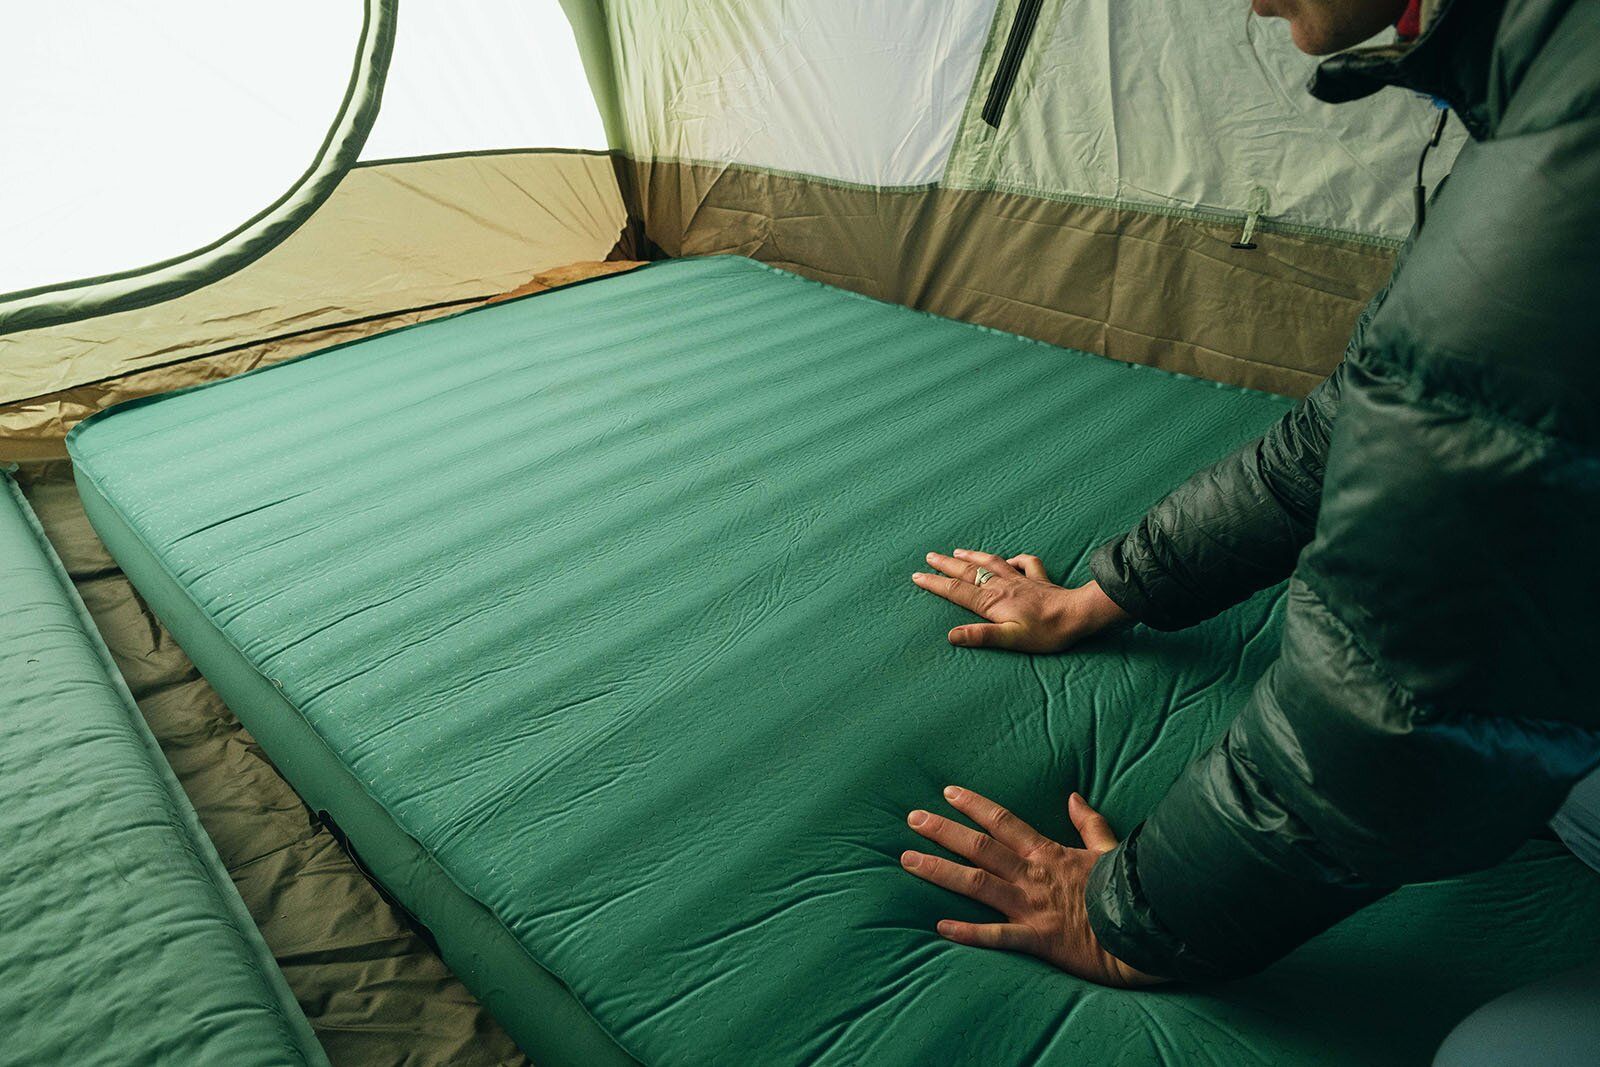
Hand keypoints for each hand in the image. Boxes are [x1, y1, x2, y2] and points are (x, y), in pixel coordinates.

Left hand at [900, 785, 1163, 988]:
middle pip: (980, 847)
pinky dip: (968, 932)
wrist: (1148, 931)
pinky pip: (997, 936)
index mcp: (1048, 853)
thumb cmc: (1130, 891)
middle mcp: (1033, 875)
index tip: (946, 792)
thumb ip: (1088, 823)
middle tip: (911, 819)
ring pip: (976, 885)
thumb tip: (1074, 796)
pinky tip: (940, 927)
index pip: (1003, 821)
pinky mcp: (1038, 940)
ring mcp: (1032, 907)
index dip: (973, 805)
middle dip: (943, 832)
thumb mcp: (1109, 848)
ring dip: (940, 872)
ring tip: (907, 861)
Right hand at [911, 549, 1129, 651]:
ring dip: (972, 557)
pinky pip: (1024, 563)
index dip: (935, 583)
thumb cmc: (1045, 632)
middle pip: (969, 572)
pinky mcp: (1038, 580)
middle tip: (929, 556)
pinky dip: (1014, 559)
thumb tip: (951, 635)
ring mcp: (1020, 580)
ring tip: (957, 551)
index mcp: (992, 601)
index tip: (917, 576)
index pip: (957, 590)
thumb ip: (980, 636)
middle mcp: (1002, 586)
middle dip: (946, 565)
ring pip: (991, 563)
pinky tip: (1011, 559)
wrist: (1077, 615)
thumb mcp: (1010, 638)